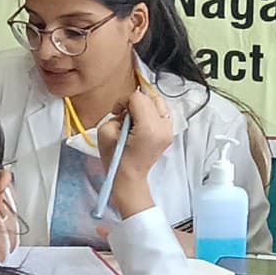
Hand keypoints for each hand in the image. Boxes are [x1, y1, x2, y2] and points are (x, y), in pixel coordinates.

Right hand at [108, 77, 177, 207]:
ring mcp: (169, 131)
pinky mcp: (170, 133)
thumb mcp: (105, 132)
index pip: (138, 97)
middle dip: (135, 102)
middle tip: (125, 116)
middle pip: (150, 97)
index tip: (117, 112)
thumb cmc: (115, 158)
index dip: (124, 101)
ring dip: (145, 105)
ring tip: (135, 119)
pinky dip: (152, 112)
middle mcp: (163, 128)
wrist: (129, 177)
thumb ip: (116, 113)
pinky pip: (163, 112)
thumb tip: (128, 108)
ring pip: (159, 102)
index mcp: (148, 128)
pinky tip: (143, 122)